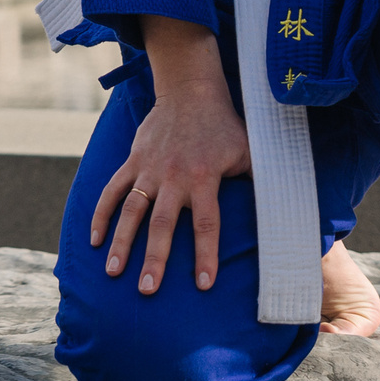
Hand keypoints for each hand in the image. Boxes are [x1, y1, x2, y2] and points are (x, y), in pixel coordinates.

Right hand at [91, 19, 251, 294]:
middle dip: (154, 258)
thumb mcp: (249, 151)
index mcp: (204, 179)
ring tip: (113, 273)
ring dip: (121, 242)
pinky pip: (112, 190)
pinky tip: (94, 241)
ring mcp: (150, 170)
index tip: (203, 284)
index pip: (207, 224)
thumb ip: (261, 180)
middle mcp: (174, 177)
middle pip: (162, 224)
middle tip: (147, 290)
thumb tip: (285, 210)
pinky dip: (101, 214)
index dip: (206, 254)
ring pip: (131, 210)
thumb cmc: (225, 126)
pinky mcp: (133, 161)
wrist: (191, 90)